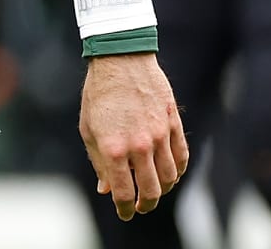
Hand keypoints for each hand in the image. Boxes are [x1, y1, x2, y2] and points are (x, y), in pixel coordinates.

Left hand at [79, 52, 187, 220]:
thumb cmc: (99, 94)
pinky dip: (179, 170)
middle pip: (151, 191)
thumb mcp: (89, 129)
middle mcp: (139, 145)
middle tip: (141, 206)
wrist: (121, 58)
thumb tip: (106, 189)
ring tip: (155, 189)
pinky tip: (171, 172)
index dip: (126, 209)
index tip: (126, 212)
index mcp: (114, 149)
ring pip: (170, 177)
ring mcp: (159, 134)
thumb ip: (99, 162)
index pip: (124, 194)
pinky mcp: (172, 122)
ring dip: (163, 189)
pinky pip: (182, 155)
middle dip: (146, 204)